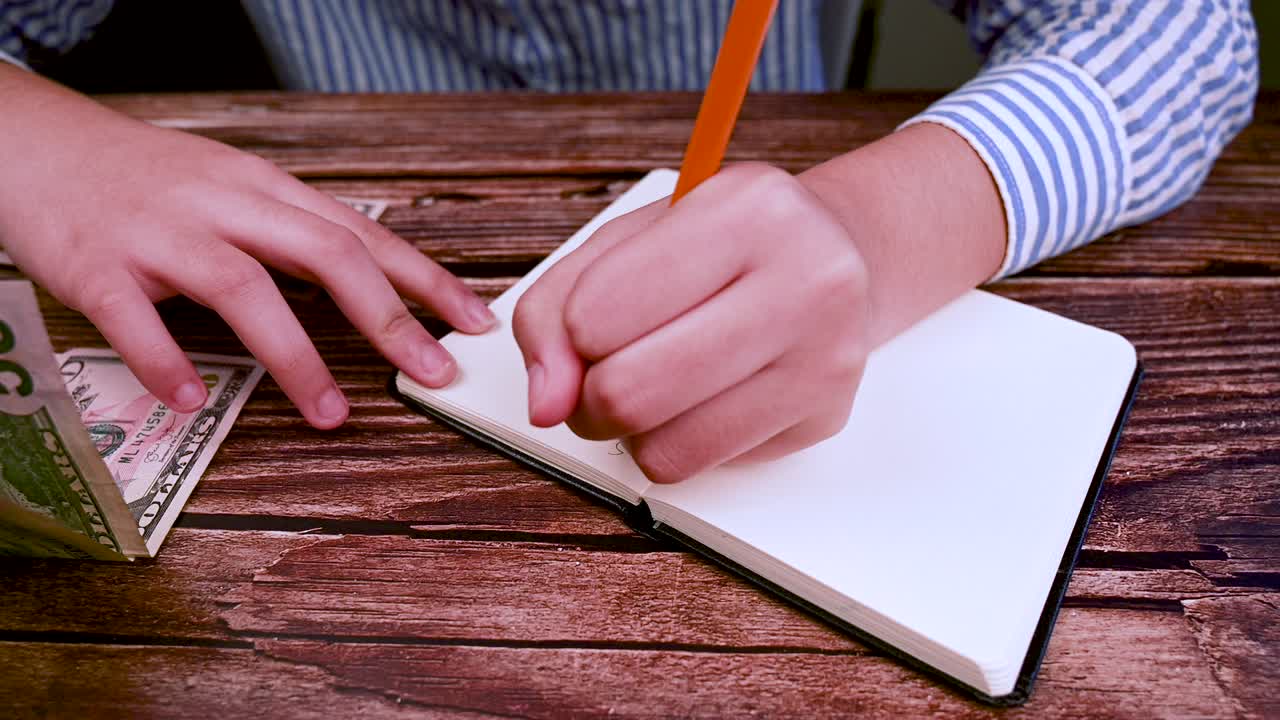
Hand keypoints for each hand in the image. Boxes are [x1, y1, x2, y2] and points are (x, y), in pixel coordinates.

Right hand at [0, 66, 493, 428]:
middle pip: (324, 253)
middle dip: (388, 317)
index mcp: (264, 190)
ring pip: (242, 288)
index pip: (362, 233)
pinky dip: (165, 361)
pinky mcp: (96, 266)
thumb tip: (373, 285)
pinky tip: (192, 401)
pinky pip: (135, 319)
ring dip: (295, 356)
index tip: (475, 323)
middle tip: (433, 374)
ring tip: (332, 413)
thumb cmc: (150, 179)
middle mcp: (223, 205)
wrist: (38, 145)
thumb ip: (294, 231)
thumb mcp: (234, 186)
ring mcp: (160, 234)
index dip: (425, 279)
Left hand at [513, 163, 870, 482]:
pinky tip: (691, 405)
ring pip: (662, 447)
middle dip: (587, 401)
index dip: (568, 337)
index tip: (584, 329)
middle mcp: (804, 277)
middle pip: (629, 392)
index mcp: (747, 210)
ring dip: (627, 432)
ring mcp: (824, 354)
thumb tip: (546, 404)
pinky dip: (670, 448)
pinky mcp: (825, 415)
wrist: (837, 253)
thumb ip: (556, 309)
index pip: (598, 312)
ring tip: (645, 391)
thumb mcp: (628, 241)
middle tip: (596, 382)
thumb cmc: (719, 245)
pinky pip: (699, 466)